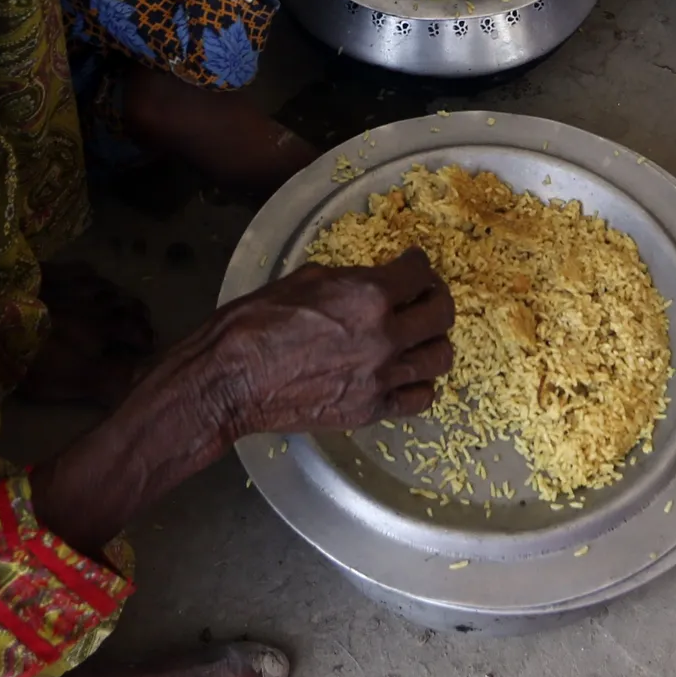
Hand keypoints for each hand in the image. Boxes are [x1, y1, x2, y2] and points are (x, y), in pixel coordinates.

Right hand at [195, 253, 456, 439]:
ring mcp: (382, 377)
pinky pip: (420, 398)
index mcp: (370, 295)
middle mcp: (386, 336)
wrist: (233, 380)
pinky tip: (406, 374)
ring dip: (432, 342)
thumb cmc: (256, 322)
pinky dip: (419, 384)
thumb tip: (371, 281)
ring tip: (419, 337)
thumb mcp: (305, 279)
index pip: (418, 274)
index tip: (413, 266)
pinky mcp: (373, 410)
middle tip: (424, 296)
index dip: (418, 266)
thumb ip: (350, 280)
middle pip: (442, 314)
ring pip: (440, 358)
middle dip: (436, 299)